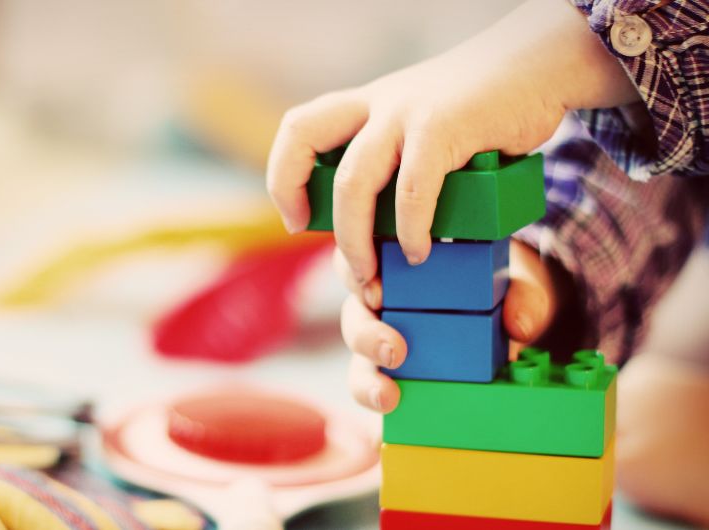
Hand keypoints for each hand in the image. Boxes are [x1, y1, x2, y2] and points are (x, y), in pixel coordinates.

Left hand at [266, 0, 637, 290]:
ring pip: (353, 181)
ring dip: (355, 239)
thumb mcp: (423, 125)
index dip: (284, 175)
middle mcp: (378, 104)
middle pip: (304, 141)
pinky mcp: (445, 126)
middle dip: (297, 199)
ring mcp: (407, 112)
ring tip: (372, 274)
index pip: (299, 129)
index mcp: (367, 105)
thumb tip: (380, 225)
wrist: (539, 66)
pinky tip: (420, 250)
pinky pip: (412, 189)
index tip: (297, 219)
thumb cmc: (483, 110)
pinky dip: (411, 229)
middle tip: (325, 246)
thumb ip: (398, 160)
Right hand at [338, 240, 560, 412]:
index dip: (355, 274)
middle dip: (365, 334)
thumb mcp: (519, 284)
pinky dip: (376, 402)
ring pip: (357, 358)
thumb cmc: (504, 289)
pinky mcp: (393, 374)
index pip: (360, 261)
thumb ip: (525, 296)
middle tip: (394, 351)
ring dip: (365, 379)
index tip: (378, 294)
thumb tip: (518, 325)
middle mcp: (384, 302)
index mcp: (400, 264)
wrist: (515, 320)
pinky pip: (373, 388)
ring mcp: (385, 340)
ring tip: (388, 396)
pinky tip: (385, 420)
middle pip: (353, 313)